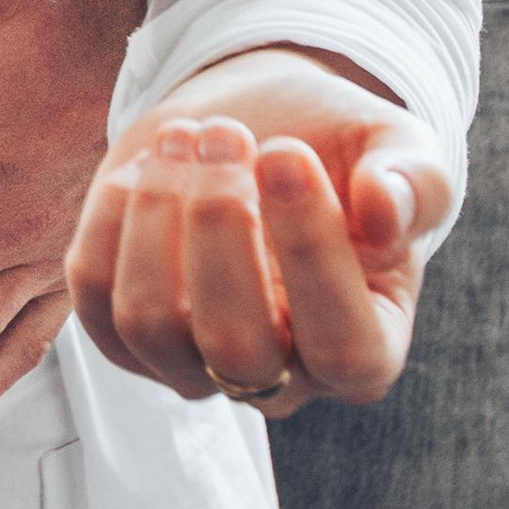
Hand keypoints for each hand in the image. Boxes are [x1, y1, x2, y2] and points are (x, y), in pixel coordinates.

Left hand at [66, 49, 449, 414]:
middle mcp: (279, 379)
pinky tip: (147, 164)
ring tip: (190, 136)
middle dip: (220, 225)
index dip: (311, 252)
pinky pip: (93, 296)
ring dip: (160, 211)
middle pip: (235, 346)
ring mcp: (192, 364)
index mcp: (367, 350)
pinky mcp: (123, 331)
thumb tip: (384, 210)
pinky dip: (109, 217)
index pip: (342, 347)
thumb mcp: (400, 149)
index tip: (286, 153)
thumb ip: (414, 181)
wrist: (258, 130)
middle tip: (229, 133)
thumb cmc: (340, 152)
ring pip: (150, 324)